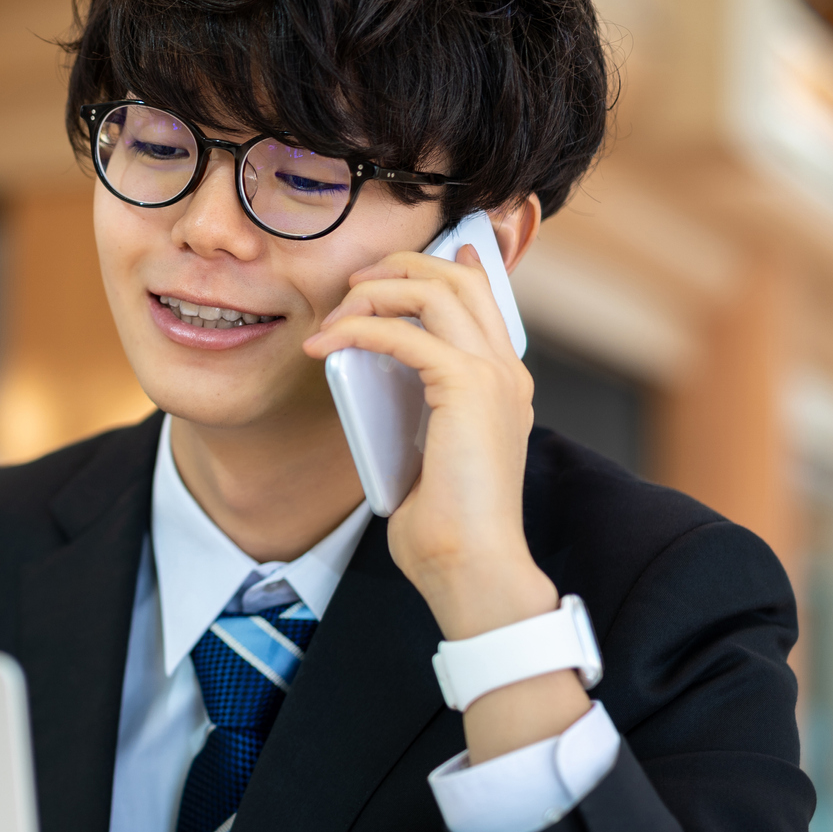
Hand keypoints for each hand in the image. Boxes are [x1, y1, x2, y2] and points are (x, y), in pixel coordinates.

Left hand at [302, 246, 587, 759]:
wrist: (471, 565)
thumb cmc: (445, 527)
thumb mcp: (426, 454)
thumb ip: (414, 413)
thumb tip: (371, 388)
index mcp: (503, 385)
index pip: (481, 299)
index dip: (439, 268)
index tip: (391, 266)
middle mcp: (506, 371)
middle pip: (458, 279)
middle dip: (399, 268)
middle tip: (351, 284)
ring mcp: (493, 376)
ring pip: (435, 292)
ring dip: (375, 292)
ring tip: (334, 315)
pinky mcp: (467, 387)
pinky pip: (405, 334)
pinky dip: (359, 330)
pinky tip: (326, 346)